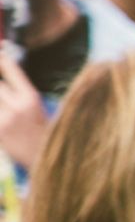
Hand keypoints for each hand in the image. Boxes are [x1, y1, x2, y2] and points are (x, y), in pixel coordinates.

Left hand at [0, 55, 49, 170]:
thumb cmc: (43, 133)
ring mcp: (5, 121)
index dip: (2, 60)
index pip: (11, 71)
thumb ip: (19, 93)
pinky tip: (2, 116)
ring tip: (4, 104)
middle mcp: (17, 107)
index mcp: (31, 98)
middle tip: (2, 91)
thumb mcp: (38, 109)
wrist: (44, 161)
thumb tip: (5, 79)